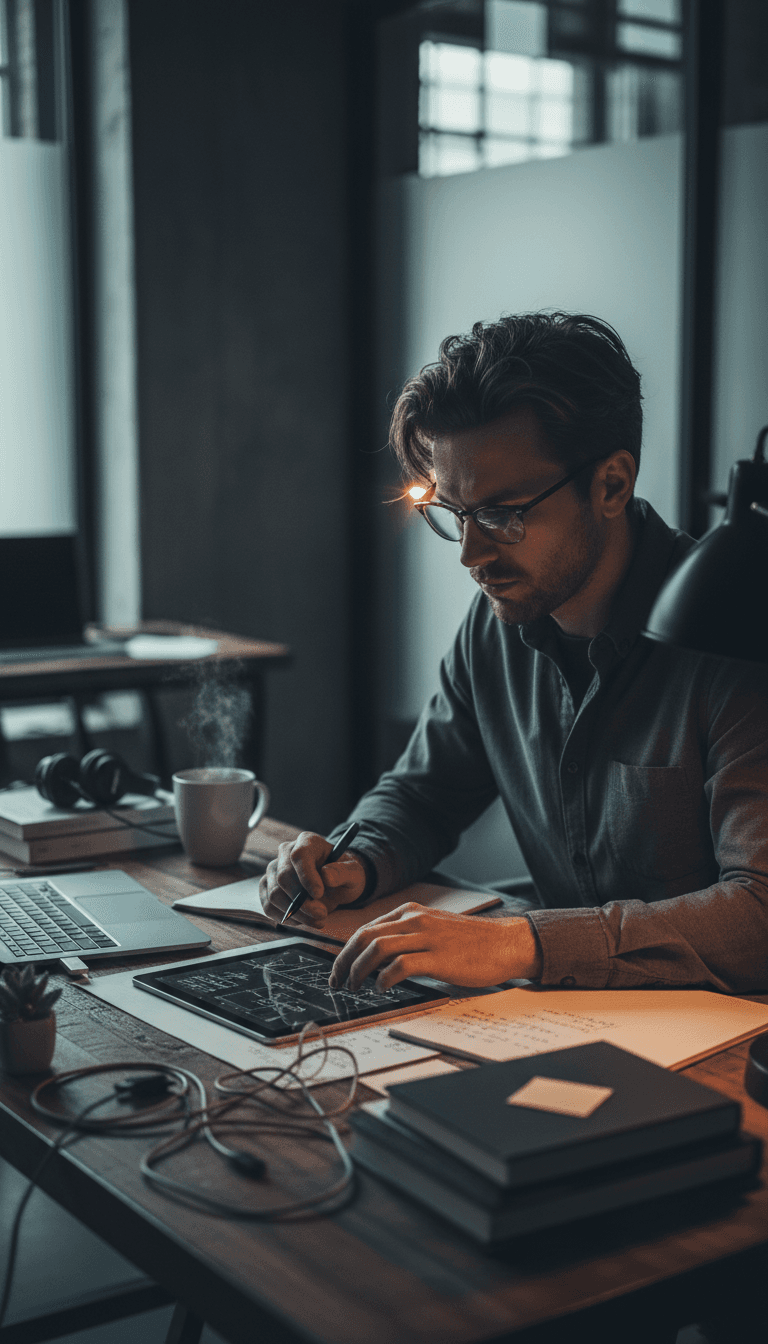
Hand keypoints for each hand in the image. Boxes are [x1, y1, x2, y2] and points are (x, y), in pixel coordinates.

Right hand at [259, 831, 367, 927]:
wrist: (335, 885)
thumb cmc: (343, 875)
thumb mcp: (353, 873)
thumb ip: (343, 872)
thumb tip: (326, 875)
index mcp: (307, 842)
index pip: (299, 856)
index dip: (306, 876)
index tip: (319, 894)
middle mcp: (286, 852)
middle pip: (283, 877)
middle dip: (302, 901)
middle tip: (322, 914)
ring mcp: (273, 870)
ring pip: (274, 895)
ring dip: (296, 913)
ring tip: (318, 919)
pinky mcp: (267, 888)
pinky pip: (268, 906)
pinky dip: (286, 918)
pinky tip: (304, 919)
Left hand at [328, 904, 541, 989]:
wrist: (505, 943)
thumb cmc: (471, 942)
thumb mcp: (433, 930)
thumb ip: (407, 937)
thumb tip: (376, 960)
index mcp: (412, 912)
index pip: (366, 928)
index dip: (346, 950)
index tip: (339, 969)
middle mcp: (416, 920)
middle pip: (365, 936)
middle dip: (344, 961)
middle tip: (337, 981)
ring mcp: (427, 937)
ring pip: (377, 948)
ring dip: (359, 970)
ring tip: (354, 987)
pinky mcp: (438, 957)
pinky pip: (400, 965)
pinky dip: (384, 978)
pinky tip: (382, 988)